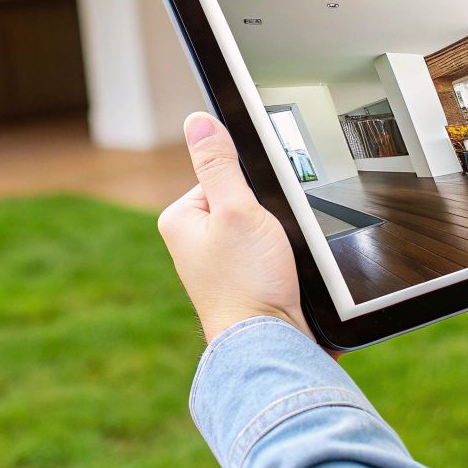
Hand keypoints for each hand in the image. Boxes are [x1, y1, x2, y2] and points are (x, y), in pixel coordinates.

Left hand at [158, 113, 310, 343]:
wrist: (272, 346)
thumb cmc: (248, 285)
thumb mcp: (235, 210)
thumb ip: (219, 164)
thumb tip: (198, 120)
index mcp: (181, 220)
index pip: (222, 174)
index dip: (251, 185)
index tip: (262, 207)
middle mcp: (195, 243)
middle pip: (244, 200)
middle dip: (268, 214)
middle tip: (272, 239)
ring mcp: (221, 265)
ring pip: (262, 228)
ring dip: (280, 237)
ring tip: (278, 260)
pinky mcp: (246, 282)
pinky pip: (271, 253)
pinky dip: (285, 258)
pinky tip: (287, 274)